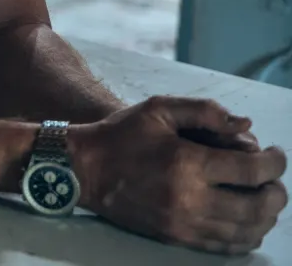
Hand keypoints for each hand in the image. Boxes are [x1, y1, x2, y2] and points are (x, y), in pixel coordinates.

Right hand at [68, 96, 287, 255]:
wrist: (84, 169)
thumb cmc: (121, 135)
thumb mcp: (158, 108)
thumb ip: (204, 110)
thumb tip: (245, 125)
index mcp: (188, 163)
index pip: (253, 171)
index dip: (275, 163)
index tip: (277, 154)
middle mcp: (190, 198)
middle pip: (257, 206)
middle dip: (276, 192)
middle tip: (274, 179)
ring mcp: (183, 223)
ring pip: (246, 231)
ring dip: (266, 217)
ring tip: (263, 199)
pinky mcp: (176, 237)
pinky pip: (224, 247)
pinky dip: (245, 236)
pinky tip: (246, 222)